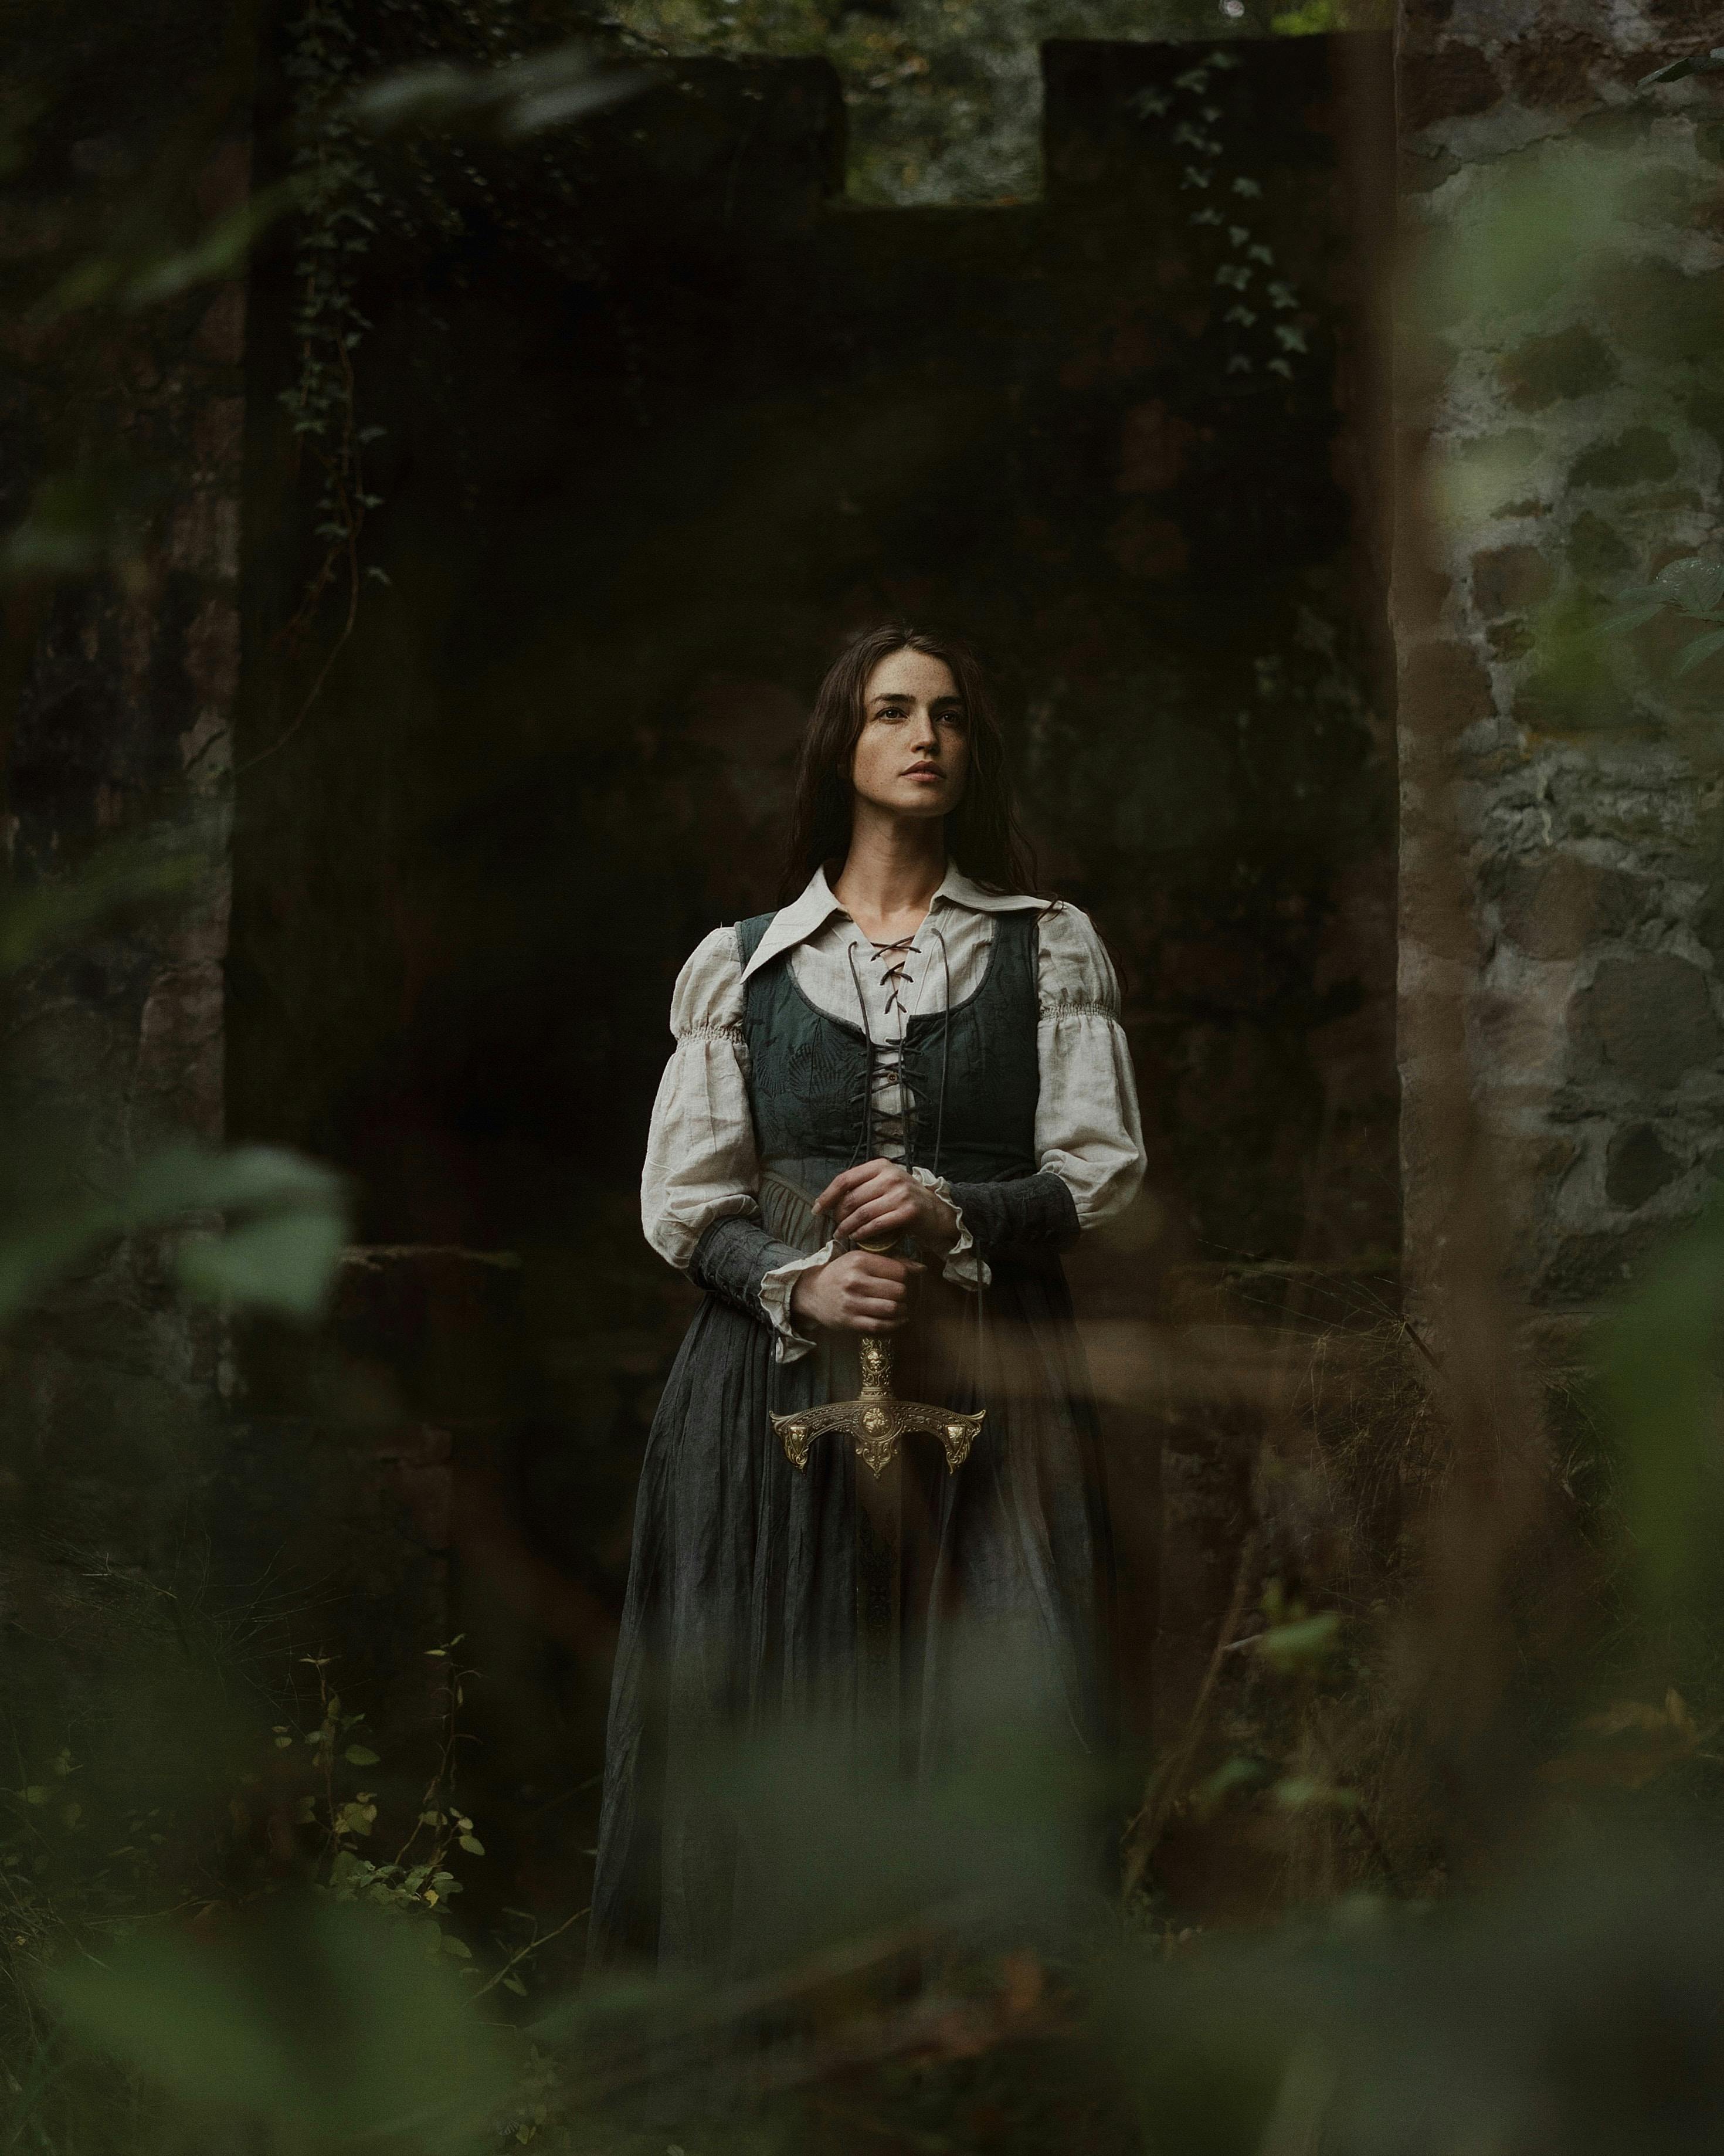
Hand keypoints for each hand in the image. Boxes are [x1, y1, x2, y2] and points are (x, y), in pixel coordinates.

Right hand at [790, 1249, 923, 1334]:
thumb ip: (891, 1262)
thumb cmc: (841, 1273)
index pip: (899, 1271)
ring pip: (892, 1309)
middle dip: (904, 1294)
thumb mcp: (861, 1259)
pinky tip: (895, 1320)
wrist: (812, 1293)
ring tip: (900, 1308)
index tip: (900, 1280)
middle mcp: (855, 1281)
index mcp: (859, 1261)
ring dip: (901, 1311)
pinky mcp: (850, 1322)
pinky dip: (893, 1325)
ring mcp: (852, 1303)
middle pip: (898, 1290)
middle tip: (900, 1295)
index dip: (905, 1277)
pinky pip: (881, 1326)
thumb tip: (922, 1269)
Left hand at [813, 1158, 958, 1254]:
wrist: (937, 1212)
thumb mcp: (885, 1184)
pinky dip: (863, 1233)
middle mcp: (890, 1176)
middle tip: (834, 1227)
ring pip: (862, 1213)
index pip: (845, 1179)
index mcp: (880, 1166)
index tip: (817, 1209)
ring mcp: (900, 1193)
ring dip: (847, 1227)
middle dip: (837, 1216)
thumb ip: (863, 1187)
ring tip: (841, 1235)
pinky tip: (857, 1237)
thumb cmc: (905, 1200)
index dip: (828, 1196)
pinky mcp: (908, 1211)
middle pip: (851, 1198)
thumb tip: (830, 1200)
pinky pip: (877, 1225)